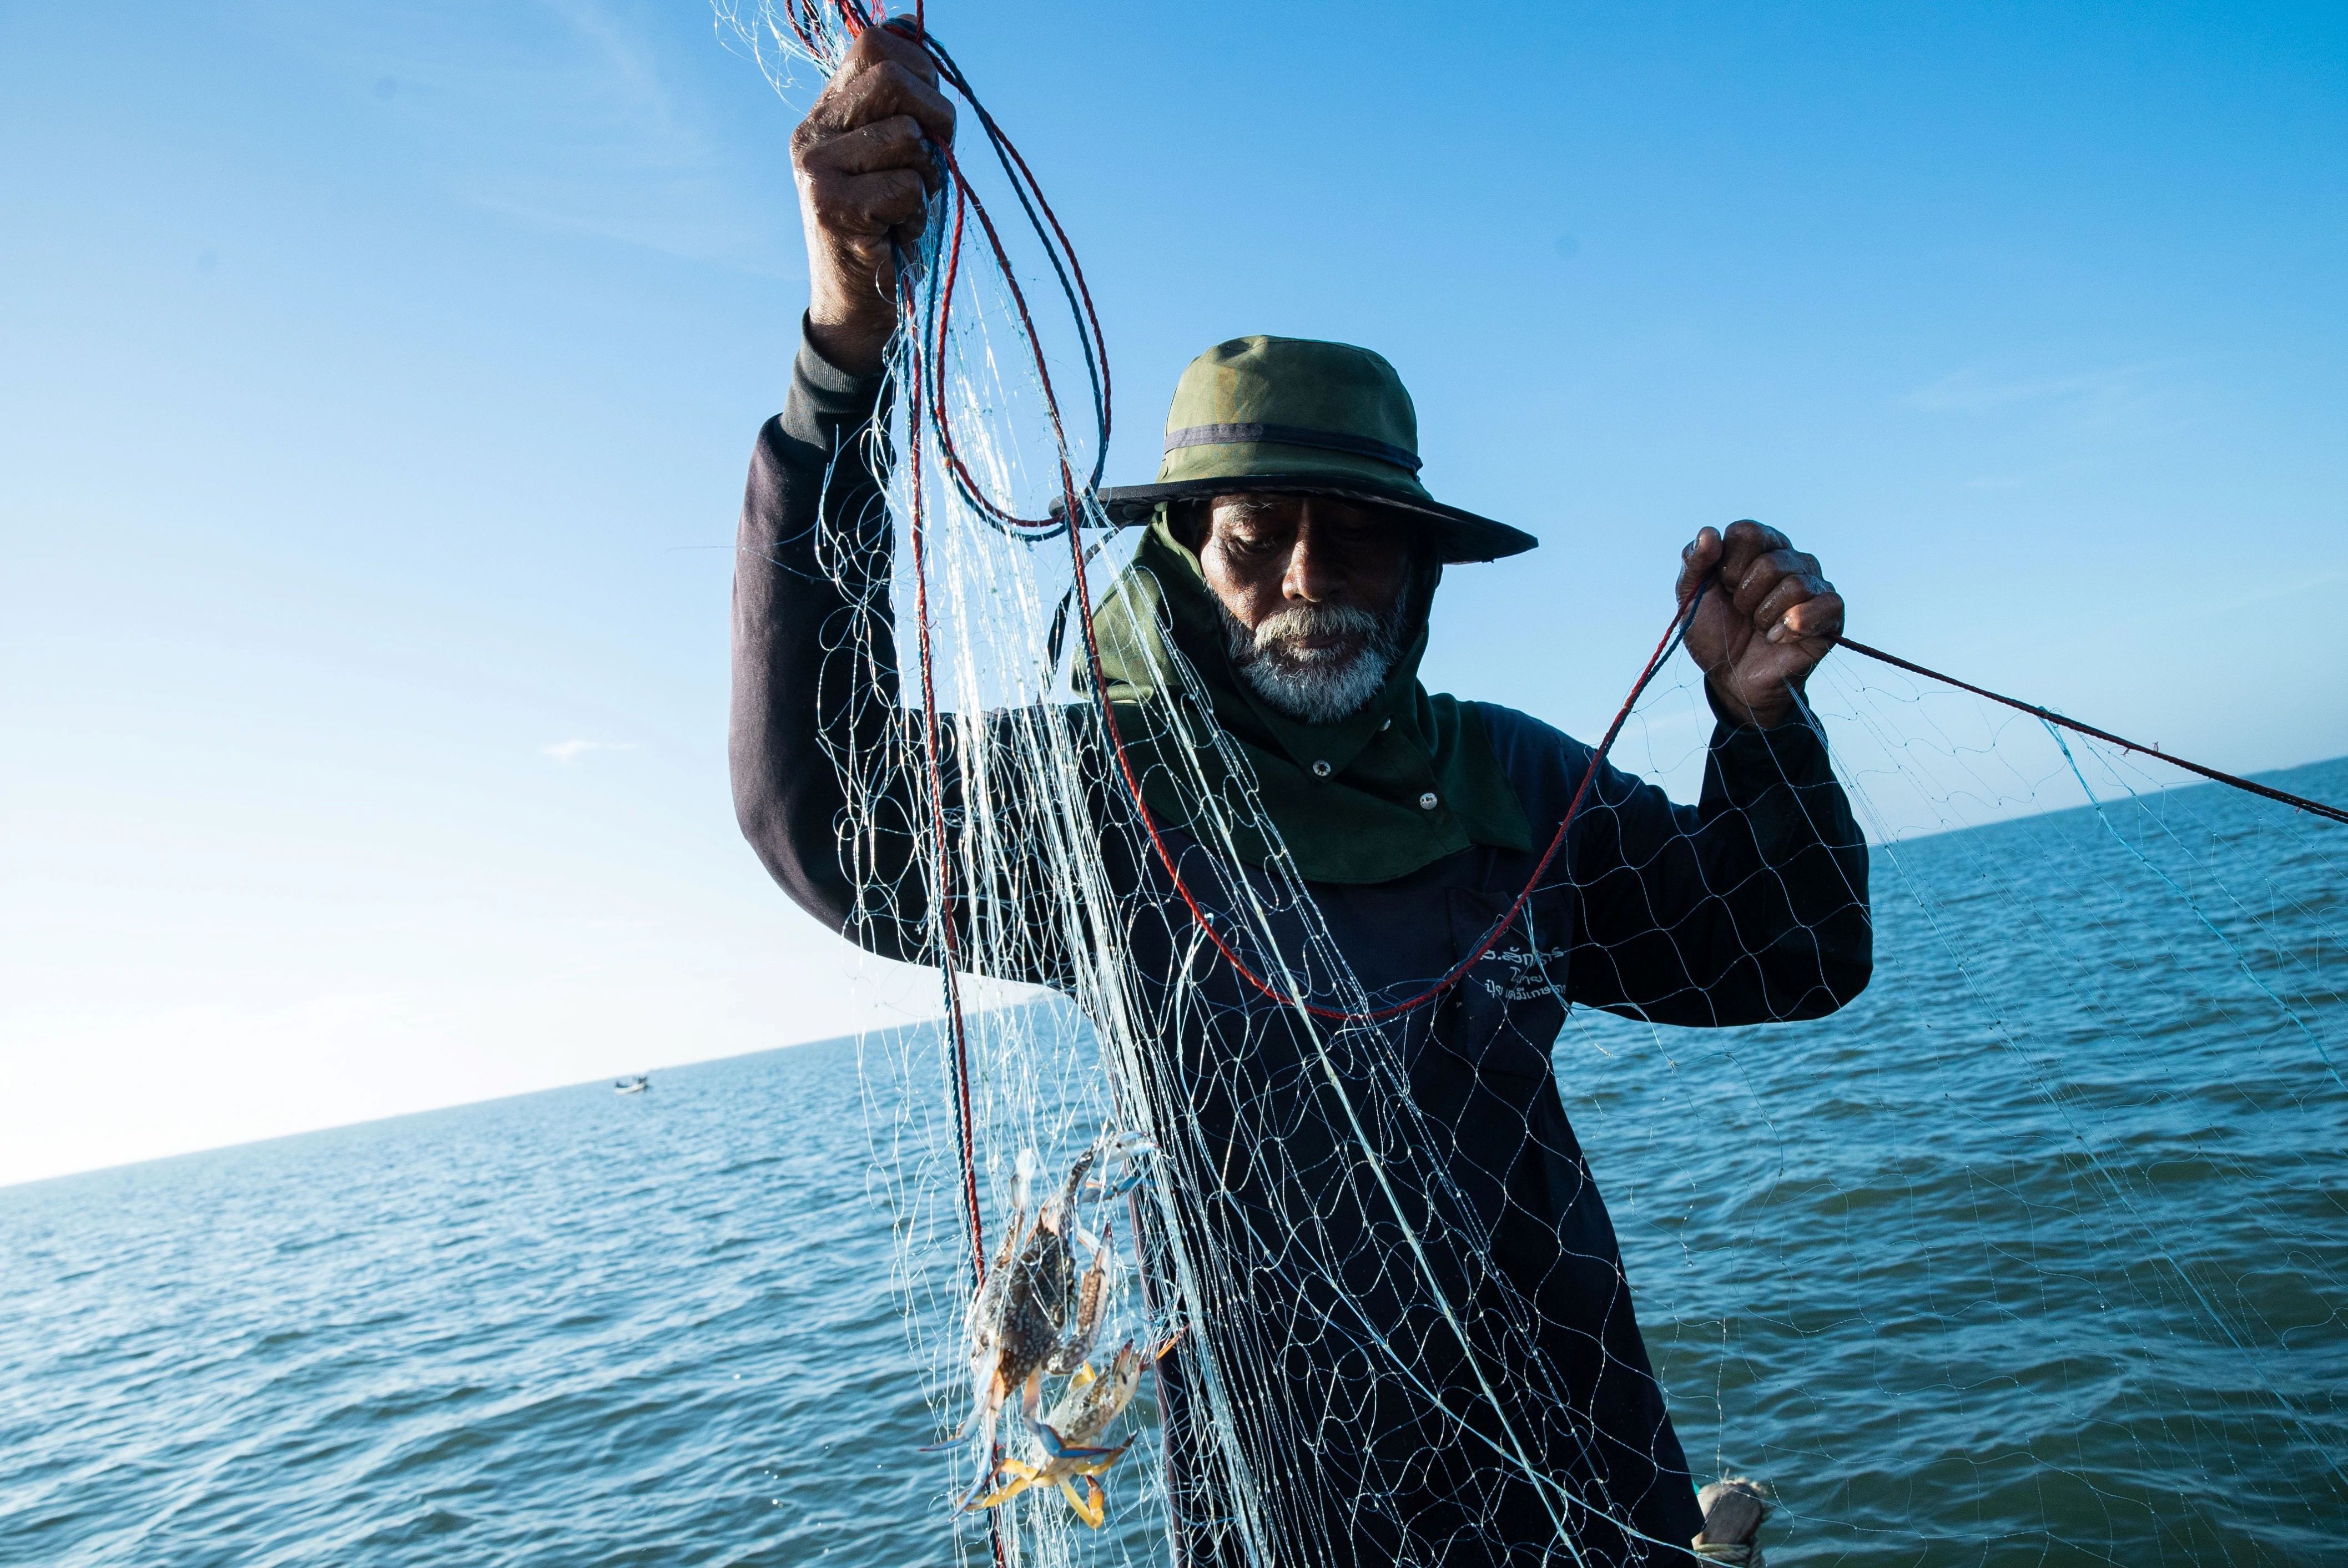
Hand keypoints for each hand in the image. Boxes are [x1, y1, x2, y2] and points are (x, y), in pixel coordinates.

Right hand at [790, 24, 955, 374]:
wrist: (860, 305)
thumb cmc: (891, 225)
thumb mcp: (900, 151)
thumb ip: (901, 96)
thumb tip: (906, 25)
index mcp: (827, 109)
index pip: (875, 43)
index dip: (921, 69)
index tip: (929, 117)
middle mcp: (813, 131)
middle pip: (892, 76)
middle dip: (937, 119)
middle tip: (932, 164)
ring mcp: (815, 168)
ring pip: (908, 136)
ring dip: (929, 175)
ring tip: (907, 205)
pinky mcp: (829, 206)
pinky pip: (907, 186)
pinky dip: (918, 212)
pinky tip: (897, 231)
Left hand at [1675, 519, 1843, 728]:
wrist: (1731, 678)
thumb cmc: (1715, 634)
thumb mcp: (1691, 598)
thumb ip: (1694, 562)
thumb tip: (1709, 533)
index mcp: (1757, 548)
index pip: (1747, 532)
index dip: (1729, 564)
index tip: (1723, 587)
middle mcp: (1789, 559)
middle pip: (1771, 561)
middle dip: (1746, 596)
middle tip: (1742, 613)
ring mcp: (1813, 584)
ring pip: (1795, 584)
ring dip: (1765, 615)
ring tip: (1759, 627)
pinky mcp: (1830, 613)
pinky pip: (1826, 604)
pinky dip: (1794, 625)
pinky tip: (1778, 637)